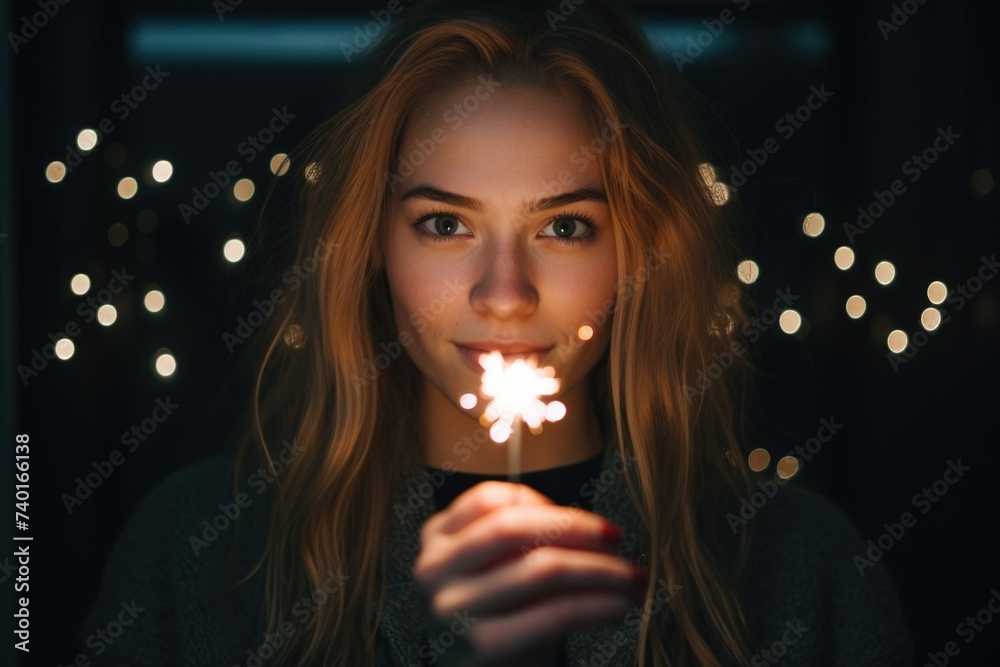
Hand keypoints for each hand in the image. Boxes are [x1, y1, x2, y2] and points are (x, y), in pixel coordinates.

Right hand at [412, 480, 647, 666]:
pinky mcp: (482, 645)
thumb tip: (595, 528)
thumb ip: (522, 536)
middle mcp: (434, 569)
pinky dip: (598, 606)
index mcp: (436, 538)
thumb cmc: (499, 616)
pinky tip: (621, 607)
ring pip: (542, 568)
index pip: (489, 500)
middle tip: (616, 536)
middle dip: (576, 527)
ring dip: (600, 570)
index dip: (542, 502)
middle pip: (514, 527)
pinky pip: (555, 613)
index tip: (584, 518)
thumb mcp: (495, 567)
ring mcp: (452, 608)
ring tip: (633, 578)